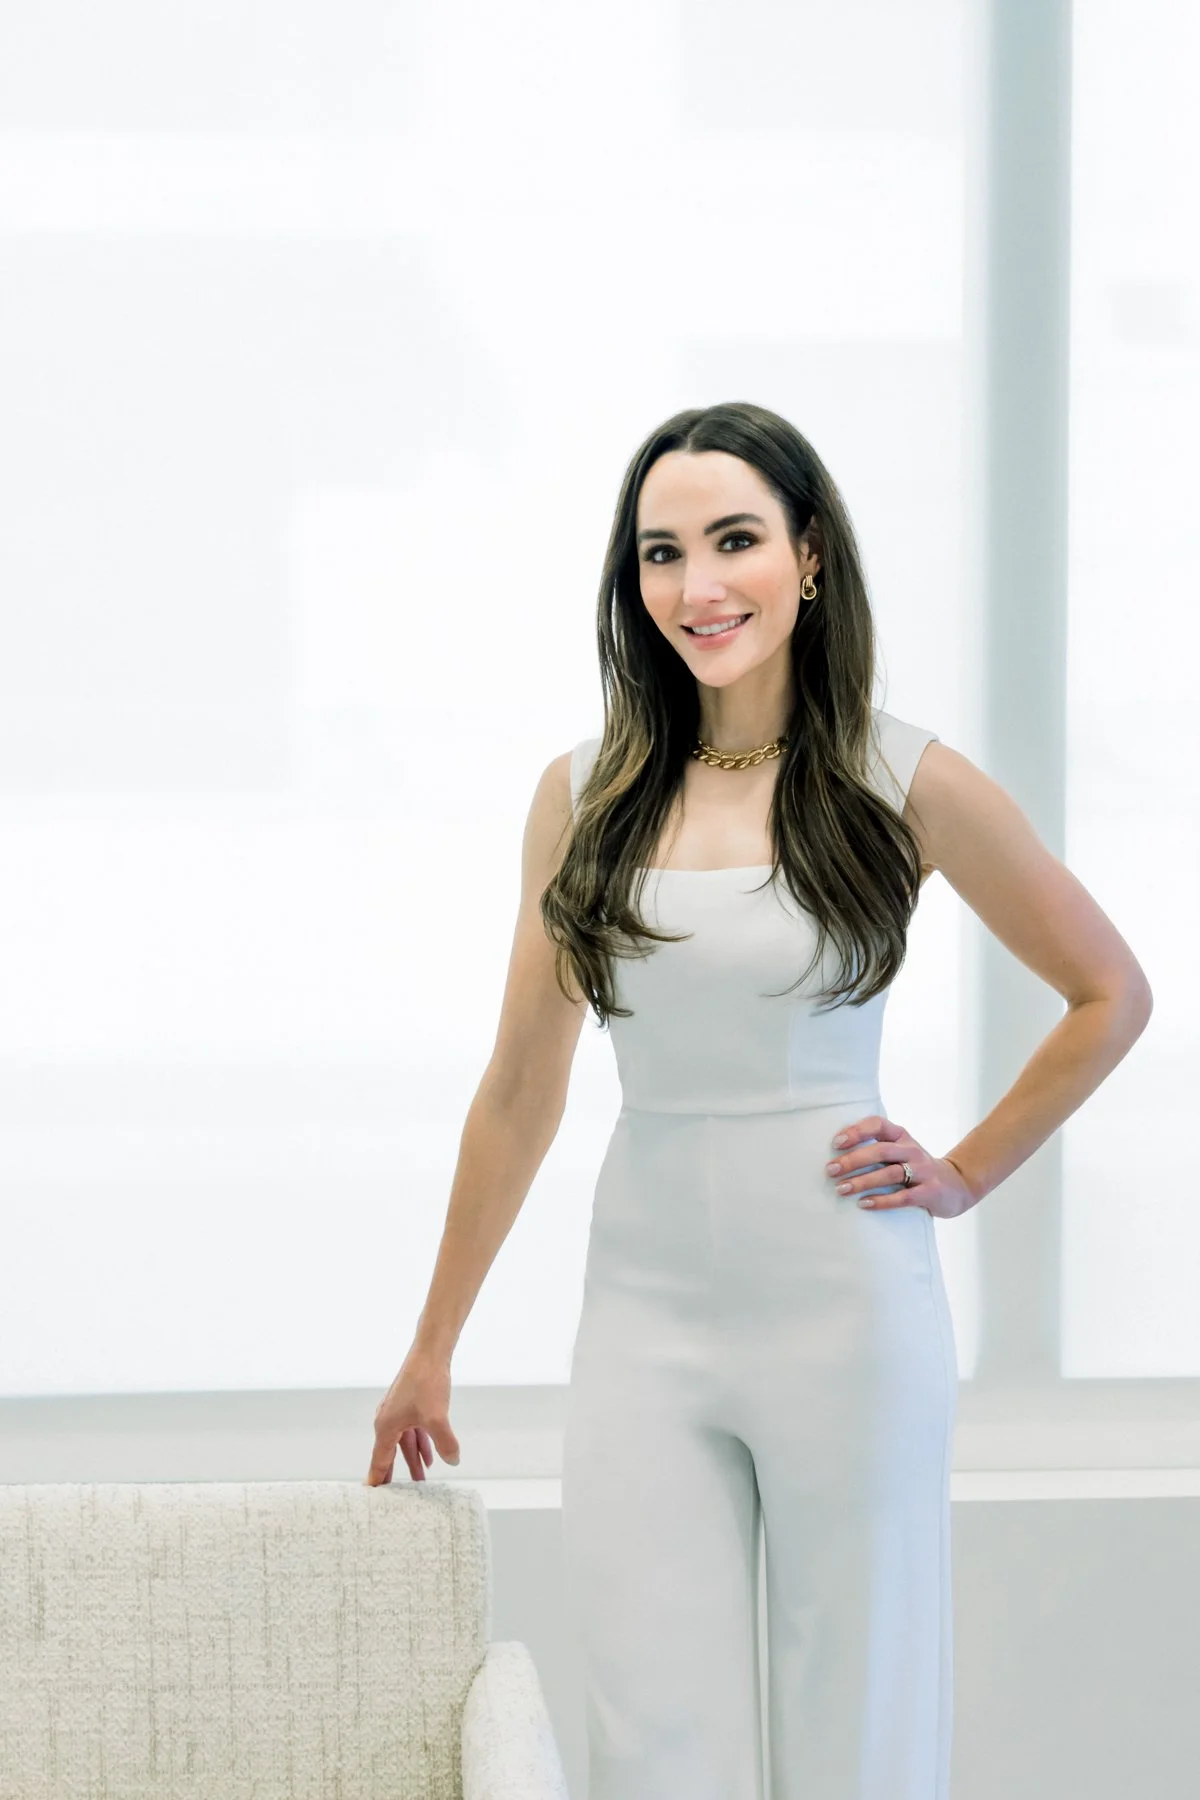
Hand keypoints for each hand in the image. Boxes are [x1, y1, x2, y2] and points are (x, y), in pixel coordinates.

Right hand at [364, 1348, 461, 1485]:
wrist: (430, 1353)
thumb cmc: (426, 1383)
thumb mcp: (437, 1418)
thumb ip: (445, 1443)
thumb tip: (453, 1461)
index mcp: (386, 1427)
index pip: (379, 1461)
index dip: (377, 1479)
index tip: (371, 1498)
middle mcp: (387, 1420)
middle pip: (389, 1454)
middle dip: (393, 1474)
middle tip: (391, 1499)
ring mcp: (398, 1411)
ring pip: (404, 1443)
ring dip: (413, 1460)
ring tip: (421, 1481)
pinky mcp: (409, 1404)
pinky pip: (412, 1431)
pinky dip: (421, 1444)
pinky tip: (432, 1456)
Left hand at [824, 1114, 976, 1219]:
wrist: (956, 1186)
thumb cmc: (916, 1168)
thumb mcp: (900, 1152)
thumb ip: (876, 1150)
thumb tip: (836, 1157)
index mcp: (901, 1136)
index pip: (878, 1124)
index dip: (856, 1131)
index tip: (835, 1143)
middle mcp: (912, 1150)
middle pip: (880, 1151)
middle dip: (853, 1160)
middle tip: (830, 1170)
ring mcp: (923, 1170)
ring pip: (890, 1174)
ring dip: (863, 1181)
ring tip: (841, 1189)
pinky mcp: (930, 1192)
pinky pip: (904, 1197)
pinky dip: (882, 1201)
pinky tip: (864, 1204)